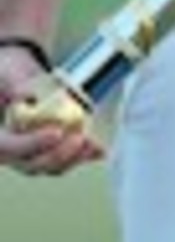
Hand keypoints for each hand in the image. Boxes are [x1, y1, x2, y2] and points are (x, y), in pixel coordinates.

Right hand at [0, 48, 102, 175]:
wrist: (13, 77)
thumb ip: (14, 85)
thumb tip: (28, 95)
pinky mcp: (48, 149)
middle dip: (59, 155)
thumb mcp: (5, 75)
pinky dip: (81, 156)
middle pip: (33, 164)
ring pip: (51, 166)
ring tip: (92, 144)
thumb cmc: (5, 76)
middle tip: (78, 138)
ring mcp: (30, 153)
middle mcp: (11, 151)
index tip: (56, 132)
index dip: (33, 144)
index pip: (10, 148)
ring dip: (73, 158)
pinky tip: (98, 150)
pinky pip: (64, 159)